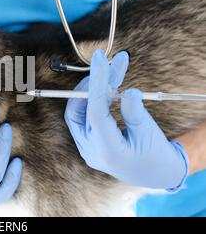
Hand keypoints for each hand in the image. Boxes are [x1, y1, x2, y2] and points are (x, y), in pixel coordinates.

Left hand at [65, 49, 188, 190]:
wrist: (154, 174)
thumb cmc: (155, 155)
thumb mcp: (148, 132)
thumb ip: (135, 112)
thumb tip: (127, 92)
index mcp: (108, 151)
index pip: (95, 111)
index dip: (97, 83)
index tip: (100, 59)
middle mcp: (91, 151)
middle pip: (81, 109)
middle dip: (94, 84)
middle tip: (109, 63)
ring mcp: (86, 148)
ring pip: (77, 112)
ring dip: (91, 91)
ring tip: (110, 74)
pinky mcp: (87, 142)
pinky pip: (82, 117)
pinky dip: (92, 100)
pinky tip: (107, 89)